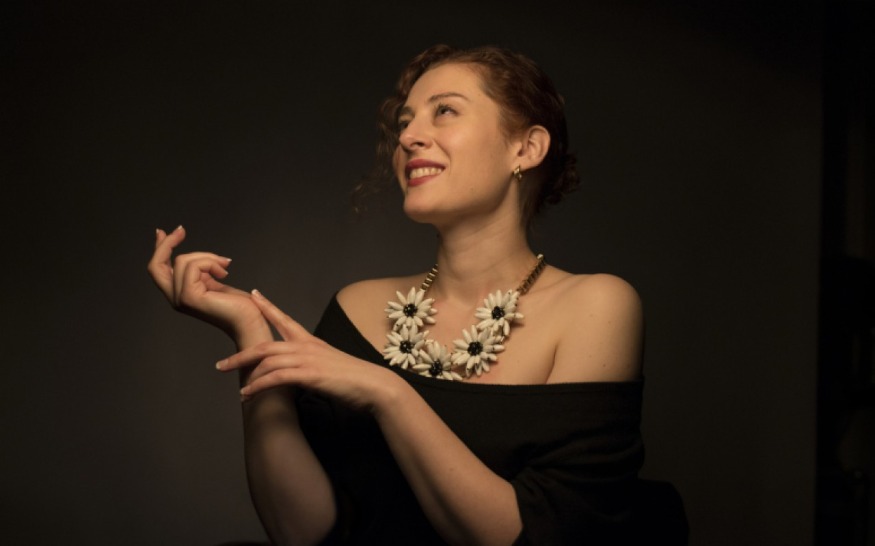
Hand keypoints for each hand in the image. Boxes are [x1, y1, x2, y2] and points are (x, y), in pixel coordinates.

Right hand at [147, 226, 269, 345]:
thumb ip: (201, 273)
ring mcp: (180, 299)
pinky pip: (194, 266)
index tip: (169, 232)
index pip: (158, 270)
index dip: (160, 248)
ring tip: (224, 266)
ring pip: (183, 261)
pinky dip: (211, 262)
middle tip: (181, 230)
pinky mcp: (189, 297)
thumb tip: (194, 257)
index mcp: (179, 294)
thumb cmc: (238, 305)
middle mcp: (175, 298)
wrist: (250, 322)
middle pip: (156, 265)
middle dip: (166, 243)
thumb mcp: (214, 282)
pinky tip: (224, 273)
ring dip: (207, 257)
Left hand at [216, 290, 398, 408]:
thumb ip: (311, 363)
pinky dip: (259, 386)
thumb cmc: (354, 378)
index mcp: (310, 341)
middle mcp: (306, 346)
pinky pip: (275, 377)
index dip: (266, 306)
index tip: (252, 294)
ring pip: (267, 361)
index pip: (284, 318)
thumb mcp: (328, 365)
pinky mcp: (308, 374)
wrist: (373, 385)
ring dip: (247, 375)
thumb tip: (298, 372)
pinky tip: (249, 395)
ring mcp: (307, 359)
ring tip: (237, 390)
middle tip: (221, 365)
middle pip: (265, 344)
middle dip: (240, 355)